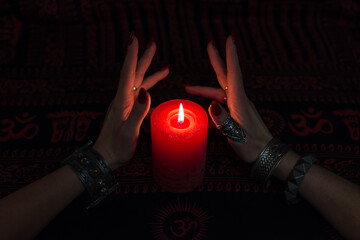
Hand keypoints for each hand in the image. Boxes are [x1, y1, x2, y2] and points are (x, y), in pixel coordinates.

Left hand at [94, 34, 168, 168]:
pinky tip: (157, 90)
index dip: (132, 55)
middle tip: (152, 43)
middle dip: (143, 58)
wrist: (105, 157)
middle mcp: (123, 99)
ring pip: (140, 83)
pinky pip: (141, 95)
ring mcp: (126, 105)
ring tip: (165, 67)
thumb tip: (147, 92)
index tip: (135, 39)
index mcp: (122, 101)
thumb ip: (138, 112)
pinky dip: (150, 88)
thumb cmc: (116, 147)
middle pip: (135, 74)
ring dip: (150, 72)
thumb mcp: (128, 132)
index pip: (127, 73)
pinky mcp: (129, 111)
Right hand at [185, 35, 271, 163]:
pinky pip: (222, 103)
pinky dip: (211, 102)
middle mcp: (239, 100)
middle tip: (210, 45)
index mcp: (239, 102)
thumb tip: (211, 105)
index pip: (233, 75)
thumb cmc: (252, 146)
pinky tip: (204, 111)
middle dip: (217, 61)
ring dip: (205, 88)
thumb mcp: (236, 135)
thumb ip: (223, 120)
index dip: (230, 57)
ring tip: (189, 88)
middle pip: (225, 76)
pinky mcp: (238, 113)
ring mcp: (239, 106)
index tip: (229, 40)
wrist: (267, 154)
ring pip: (220, 92)